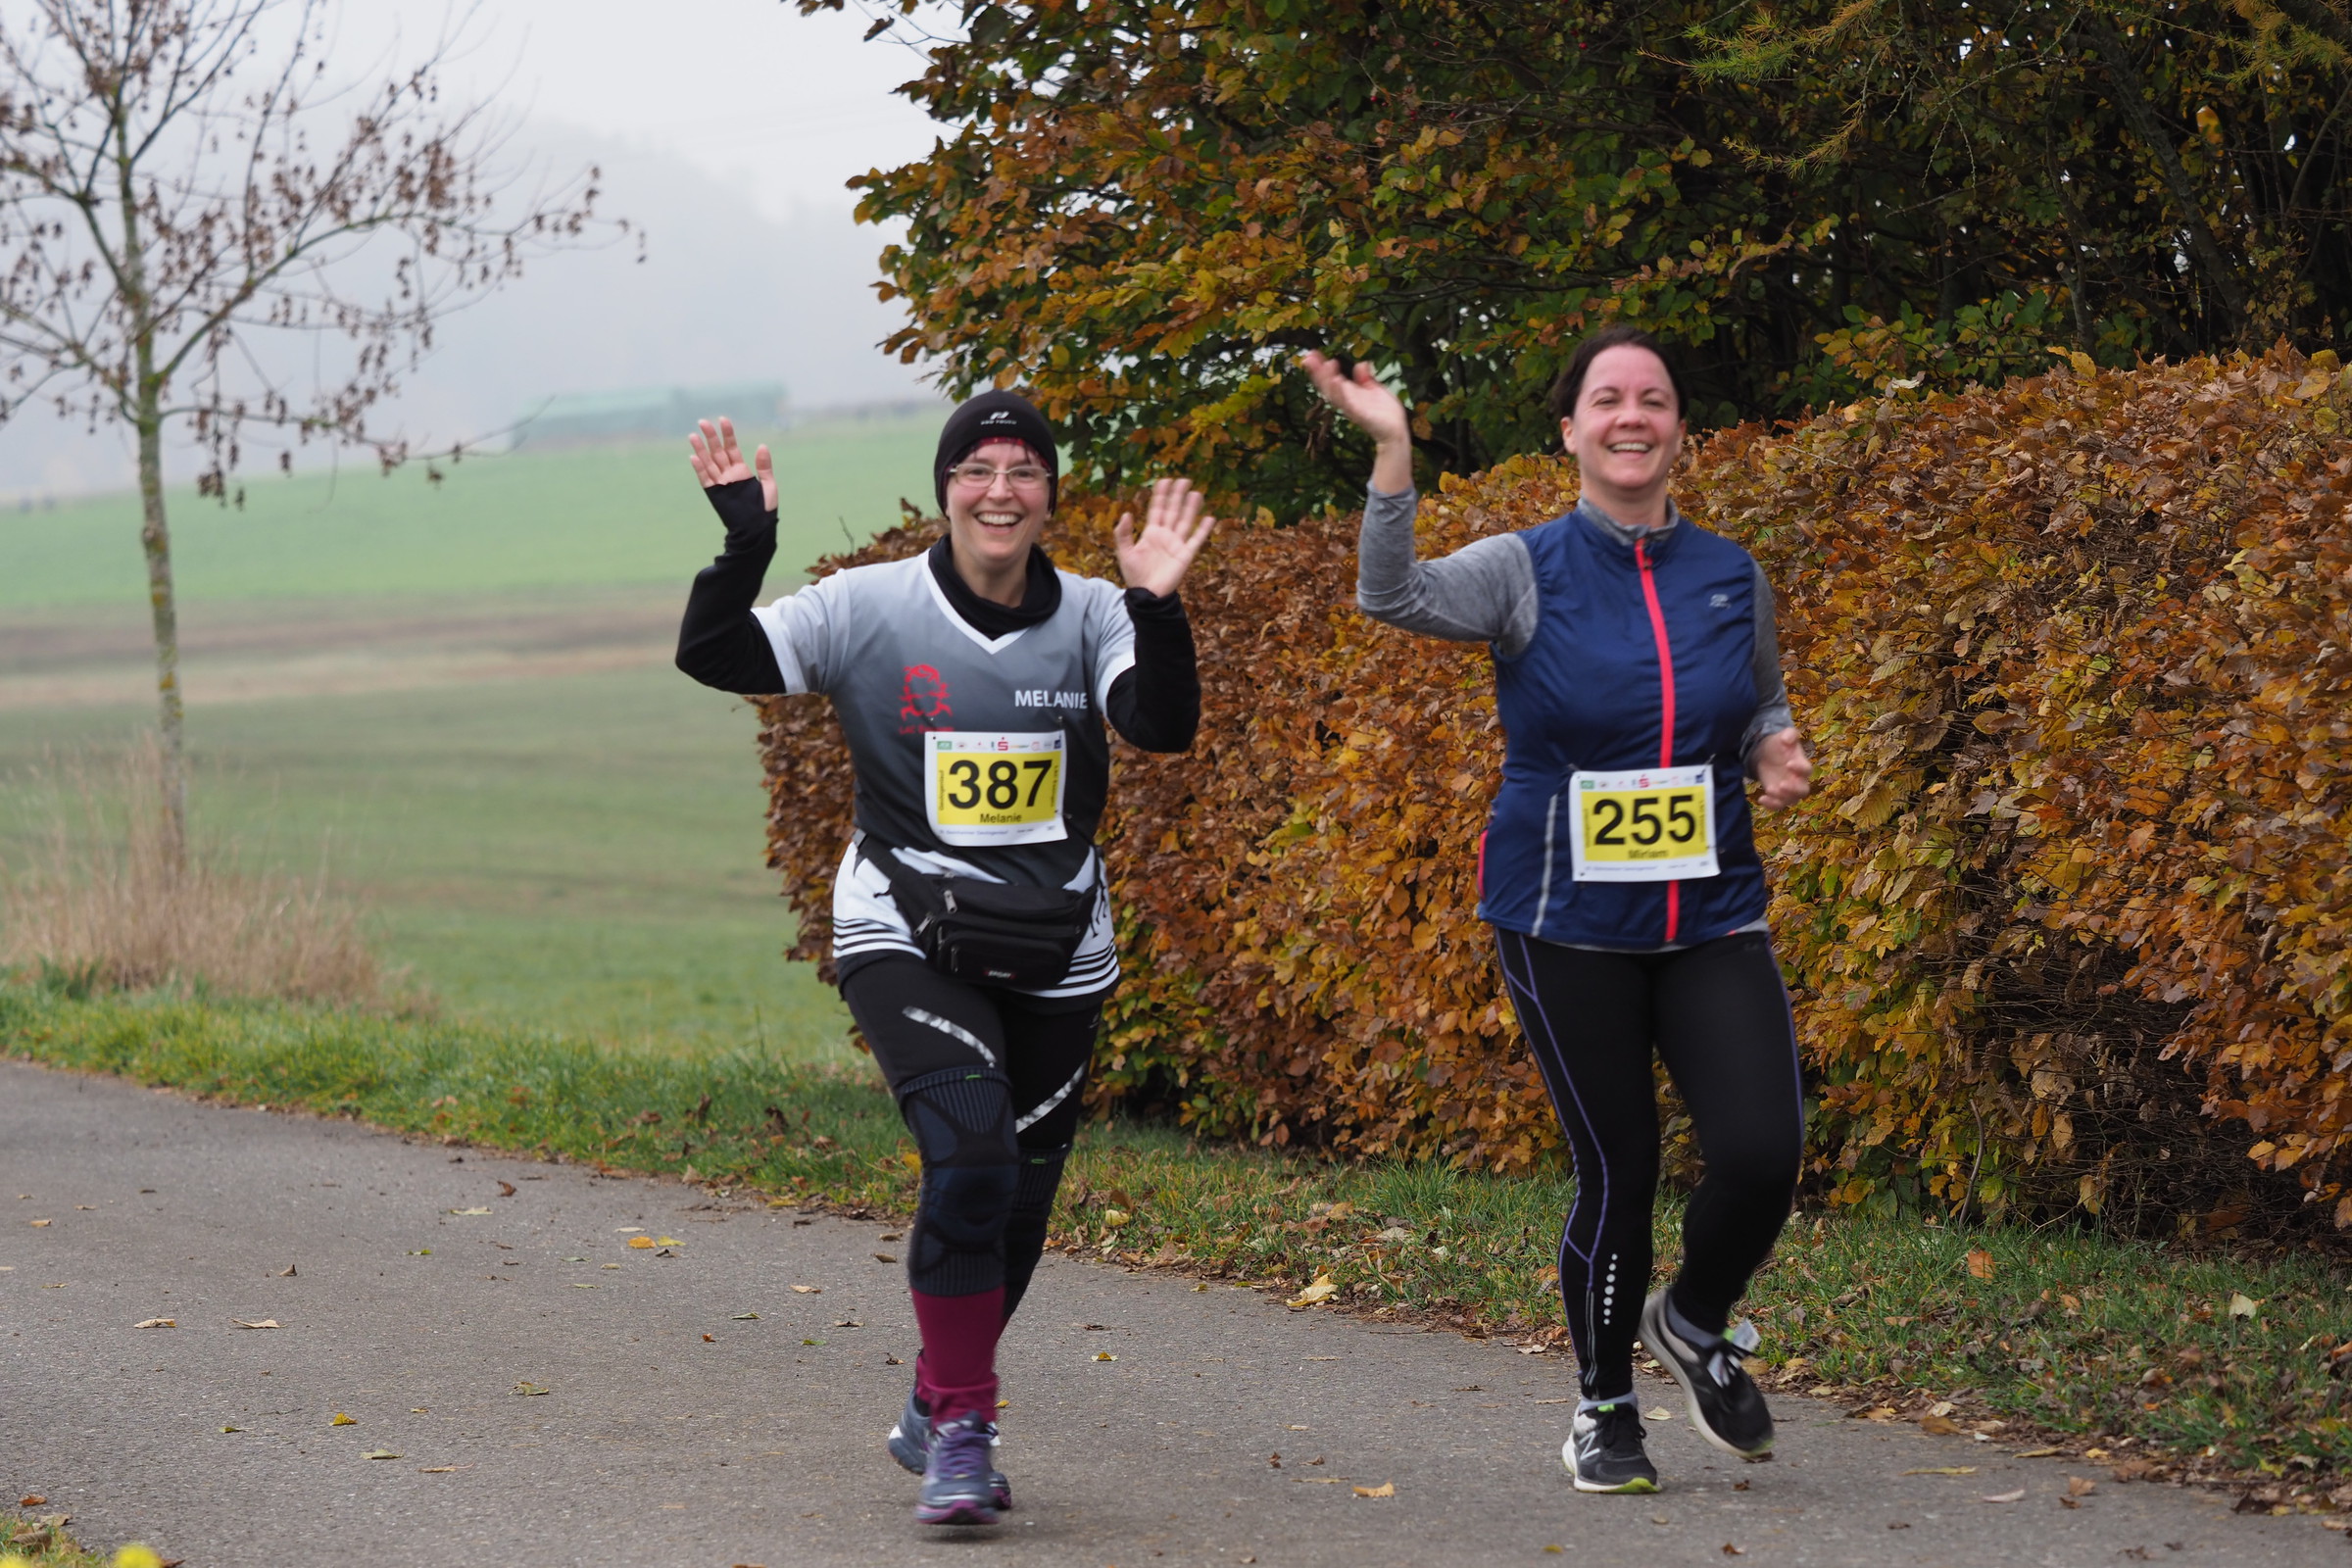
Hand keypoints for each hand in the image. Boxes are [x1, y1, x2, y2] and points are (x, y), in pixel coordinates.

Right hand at [688, 416, 775, 511]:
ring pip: (708, 463)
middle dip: (711, 437)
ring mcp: (721, 483)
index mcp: (742, 470)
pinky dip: (699, 469)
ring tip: (693, 435)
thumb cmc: (765, 509)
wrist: (757, 528)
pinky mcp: (714, 493)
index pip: (732, 447)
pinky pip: (705, 479)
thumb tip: (762, 445)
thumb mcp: (769, 485)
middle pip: (717, 451)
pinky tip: (693, 457)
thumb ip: (764, 466)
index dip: (728, 434)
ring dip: (700, 449)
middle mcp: (729, 474)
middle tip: (703, 421)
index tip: (723, 420)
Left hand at [1114, 477, 1216, 597]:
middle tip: (1184, 479)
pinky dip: (1203, 530)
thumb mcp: (1124, 552)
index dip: (1161, 495)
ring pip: (1185, 522)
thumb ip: (1123, 533)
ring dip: (1191, 508)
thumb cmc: (1134, 575)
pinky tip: (1209, 518)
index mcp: (1151, 533)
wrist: (1147, 595)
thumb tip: (1126, 514)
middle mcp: (1165, 535)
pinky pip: (1196, 540)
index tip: (1164, 480)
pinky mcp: (1185, 555)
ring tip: (1196, 493)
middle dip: (1177, 496)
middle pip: (1173, 511)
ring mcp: (1177, 544)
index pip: (1157, 509)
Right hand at [1301, 351, 1411, 492]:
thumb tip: (1360, 363)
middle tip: (1309, 357)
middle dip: (1317, 372)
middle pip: (1327, 385)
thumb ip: (1365, 378)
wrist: (1396, 431)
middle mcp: (1347, 401)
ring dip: (1327, 380)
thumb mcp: (1375, 390)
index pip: (1331, 378)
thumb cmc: (1385, 413)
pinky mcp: (1359, 415)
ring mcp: (1352, 408)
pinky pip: (1347, 403)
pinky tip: (1336, 380)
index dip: (1321, 367)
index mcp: (1349, 393)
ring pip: (1334, 393)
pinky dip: (1340, 393)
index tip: (1314, 353)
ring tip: (1323, 365)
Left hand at [1753, 728, 1813, 811]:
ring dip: (1782, 798)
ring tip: (1770, 790)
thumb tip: (1787, 738)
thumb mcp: (1783, 735)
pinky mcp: (1777, 795)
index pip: (1807, 770)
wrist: (1766, 753)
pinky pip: (1778, 805)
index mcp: (1801, 764)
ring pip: (1791, 800)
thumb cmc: (1779, 744)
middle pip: (1803, 791)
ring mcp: (1788, 789)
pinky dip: (1771, 805)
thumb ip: (1789, 734)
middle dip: (1793, 789)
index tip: (1789, 763)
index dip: (1800, 768)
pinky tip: (1761, 798)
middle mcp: (1798, 779)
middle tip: (1781, 784)